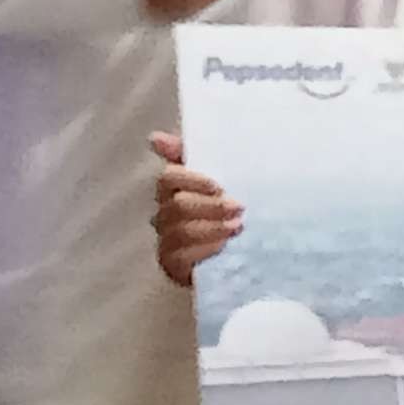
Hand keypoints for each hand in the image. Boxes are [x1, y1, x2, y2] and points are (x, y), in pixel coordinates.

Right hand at [148, 129, 239, 284]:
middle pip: (177, 206)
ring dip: (212, 228)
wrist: (249, 252)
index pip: (169, 178)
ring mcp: (166, 241)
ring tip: (238, 227)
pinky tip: (225, 246)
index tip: (218, 186)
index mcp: (173, 189)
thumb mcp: (223, 177)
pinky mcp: (173, 266)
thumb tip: (154, 138)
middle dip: (211, 206)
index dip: (193, 180)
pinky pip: (182, 257)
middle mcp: (164, 213)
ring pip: (180, 231)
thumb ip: (190, 154)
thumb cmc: (230, 208)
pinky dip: (206, 249)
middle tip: (239, 207)